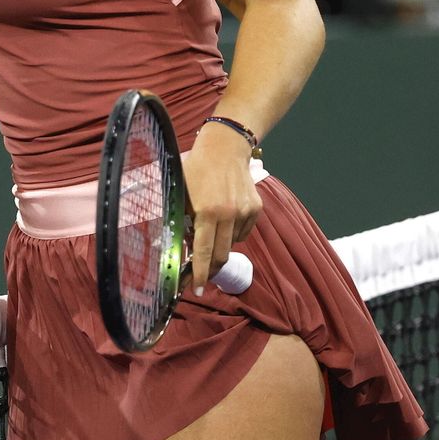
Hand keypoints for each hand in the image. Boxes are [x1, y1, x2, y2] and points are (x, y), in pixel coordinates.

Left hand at [181, 122, 261, 292]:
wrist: (225, 149)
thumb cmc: (196, 170)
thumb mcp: (182, 194)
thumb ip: (183, 222)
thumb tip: (183, 248)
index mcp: (207, 211)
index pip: (204, 251)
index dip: (200, 273)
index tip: (197, 290)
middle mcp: (229, 214)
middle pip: (222, 255)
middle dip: (210, 269)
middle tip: (200, 277)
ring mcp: (246, 212)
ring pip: (232, 244)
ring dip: (220, 245)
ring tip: (210, 227)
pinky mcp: (256, 209)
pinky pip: (242, 232)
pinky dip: (232, 232)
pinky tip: (225, 216)